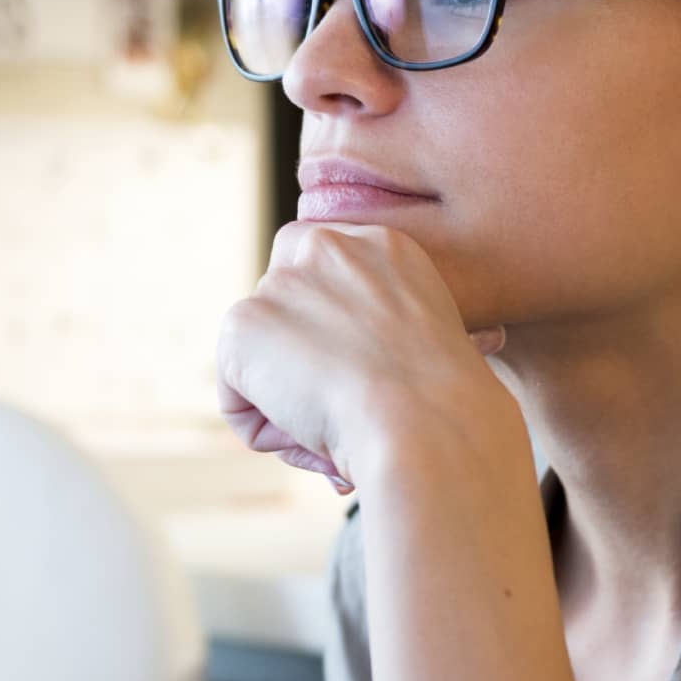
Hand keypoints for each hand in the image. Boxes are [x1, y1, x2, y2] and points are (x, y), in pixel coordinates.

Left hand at [216, 222, 508, 492]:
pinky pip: (236, 400)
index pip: (321, 271)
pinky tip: (312, 435)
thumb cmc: (444, 407)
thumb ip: (378, 331)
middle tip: (343, 408)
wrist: (427, 420)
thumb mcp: (424, 345)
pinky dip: (265, 432)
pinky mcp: (243, 324)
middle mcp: (327, 247)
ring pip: (261, 363)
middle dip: (299, 363)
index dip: (325, 330)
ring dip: (288, 405)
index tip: (356, 373)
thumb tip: (348, 368)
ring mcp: (280, 283)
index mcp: (382, 245)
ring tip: (338, 427)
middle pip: (281, 311)